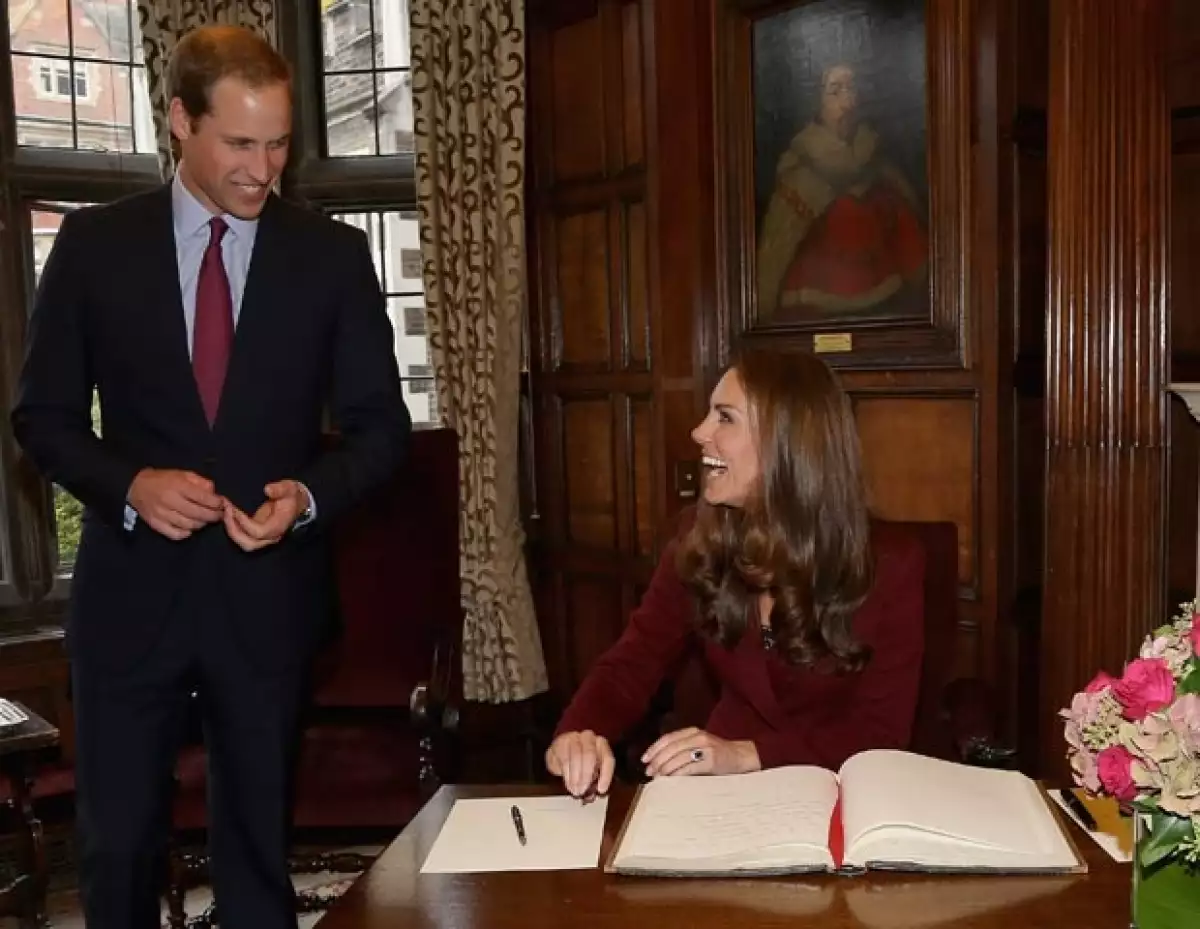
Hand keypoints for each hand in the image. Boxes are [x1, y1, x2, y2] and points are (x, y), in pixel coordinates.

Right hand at [127, 468, 223, 540]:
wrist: (136, 486)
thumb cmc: (163, 480)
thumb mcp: (183, 474)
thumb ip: (200, 482)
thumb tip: (214, 493)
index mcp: (178, 486)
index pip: (202, 498)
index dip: (216, 503)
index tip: (222, 504)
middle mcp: (170, 500)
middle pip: (198, 513)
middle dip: (213, 516)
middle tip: (219, 515)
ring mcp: (162, 514)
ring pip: (189, 525)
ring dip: (201, 524)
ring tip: (205, 520)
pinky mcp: (156, 524)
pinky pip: (175, 534)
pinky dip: (186, 533)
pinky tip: (190, 528)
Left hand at [223, 480, 308, 551]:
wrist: (297, 502)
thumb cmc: (292, 495)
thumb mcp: (289, 488)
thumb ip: (280, 489)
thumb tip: (267, 490)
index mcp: (278, 526)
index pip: (258, 532)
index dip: (244, 522)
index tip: (234, 508)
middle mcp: (271, 536)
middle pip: (249, 544)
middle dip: (233, 530)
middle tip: (226, 512)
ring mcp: (264, 537)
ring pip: (244, 544)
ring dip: (232, 531)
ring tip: (226, 513)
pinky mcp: (257, 534)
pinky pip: (243, 537)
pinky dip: (233, 529)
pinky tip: (228, 515)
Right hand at [545, 730, 614, 798]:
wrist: (562, 747)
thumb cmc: (581, 760)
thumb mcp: (591, 769)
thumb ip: (594, 779)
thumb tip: (593, 794)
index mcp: (601, 744)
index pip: (607, 758)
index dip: (605, 775)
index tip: (601, 789)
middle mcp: (588, 737)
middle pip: (590, 755)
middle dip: (586, 776)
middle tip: (582, 790)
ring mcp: (573, 738)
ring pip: (576, 756)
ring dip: (575, 777)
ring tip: (574, 789)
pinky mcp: (559, 743)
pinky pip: (564, 759)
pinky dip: (566, 774)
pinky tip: (568, 782)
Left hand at [641, 727, 760, 777]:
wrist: (742, 757)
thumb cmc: (718, 755)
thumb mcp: (699, 746)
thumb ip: (683, 750)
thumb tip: (659, 763)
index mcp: (693, 732)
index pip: (667, 738)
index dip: (654, 749)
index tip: (644, 759)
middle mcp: (698, 736)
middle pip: (670, 748)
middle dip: (657, 761)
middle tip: (649, 772)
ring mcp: (705, 747)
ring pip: (678, 757)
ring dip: (665, 769)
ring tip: (658, 778)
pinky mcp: (712, 760)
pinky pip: (689, 767)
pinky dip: (677, 774)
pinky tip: (671, 780)